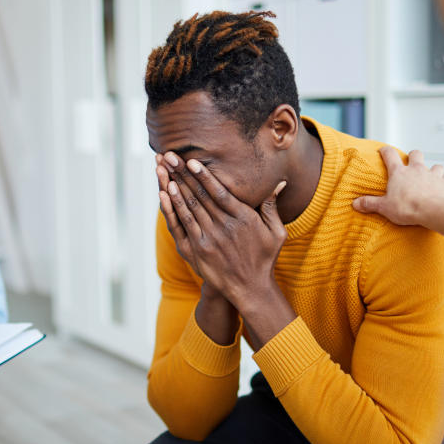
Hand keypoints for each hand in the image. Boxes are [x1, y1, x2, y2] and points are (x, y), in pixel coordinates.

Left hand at [156, 152, 286, 303]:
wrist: (250, 289)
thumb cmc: (264, 258)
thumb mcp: (276, 232)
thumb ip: (271, 206)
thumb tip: (280, 182)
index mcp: (243, 218)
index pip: (219, 192)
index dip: (204, 175)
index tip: (191, 160)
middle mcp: (224, 226)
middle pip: (199, 195)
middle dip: (182, 173)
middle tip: (170, 155)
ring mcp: (209, 238)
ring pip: (188, 206)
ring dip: (174, 185)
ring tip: (163, 167)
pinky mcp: (197, 249)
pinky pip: (181, 224)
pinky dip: (172, 208)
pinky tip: (164, 193)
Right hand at [352, 147, 443, 226]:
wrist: (433, 211)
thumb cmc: (407, 207)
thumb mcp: (384, 207)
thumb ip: (370, 203)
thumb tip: (355, 203)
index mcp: (400, 173)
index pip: (390, 155)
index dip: (386, 151)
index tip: (383, 150)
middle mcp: (418, 170)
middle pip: (417, 154)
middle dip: (414, 156)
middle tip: (413, 162)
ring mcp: (434, 176)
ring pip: (437, 166)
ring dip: (435, 171)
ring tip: (433, 179)